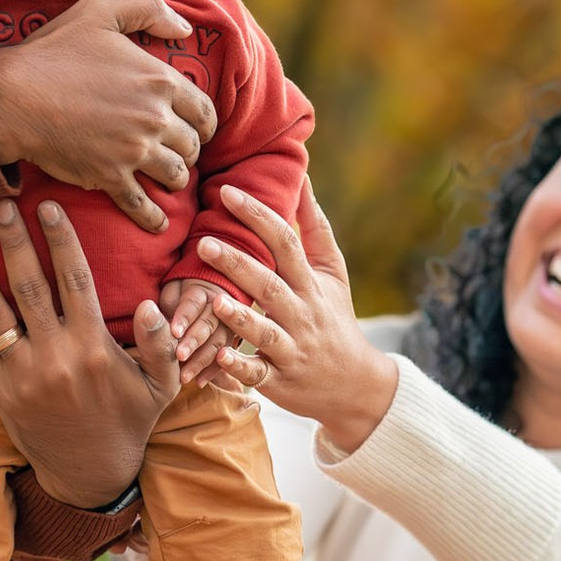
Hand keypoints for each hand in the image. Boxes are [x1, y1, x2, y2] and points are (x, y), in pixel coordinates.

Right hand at [0, 0, 218, 232]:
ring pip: (175, 176)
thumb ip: (148, 10)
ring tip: (165, 176)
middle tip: (176, 150)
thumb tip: (184, 28)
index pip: (204, 111)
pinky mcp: (109, 178)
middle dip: (188, 149)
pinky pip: (143, 206)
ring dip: (174, 178)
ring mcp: (133, 152)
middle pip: (192, 146)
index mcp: (160, 80)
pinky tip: (158, 222)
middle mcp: (154, 118)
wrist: (11, 96)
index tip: (195, 128)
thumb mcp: (100, 12)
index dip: (203, 122)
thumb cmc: (53, 51)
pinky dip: (154, 217)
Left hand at [0, 197, 179, 505]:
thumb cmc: (128, 422)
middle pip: (28, 286)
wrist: (89, 474)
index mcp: (93, 347)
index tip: (48, 207)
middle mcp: (54, 355)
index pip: (76, 281)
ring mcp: (22, 373)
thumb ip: (160, 345)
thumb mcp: (159, 387)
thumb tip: (152, 304)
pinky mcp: (0, 389)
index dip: (61, 240)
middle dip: (12, 242)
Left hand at [159, 279, 229, 383]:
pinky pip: (223, 358)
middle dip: (194, 340)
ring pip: (218, 342)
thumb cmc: (176, 299)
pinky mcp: (230, 343)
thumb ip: (165, 305)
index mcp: (200, 291)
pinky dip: (212, 371)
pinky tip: (198, 383)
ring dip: (202, 360)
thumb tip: (149, 313)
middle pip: (208, 323)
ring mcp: (227, 326)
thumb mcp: (169, 296)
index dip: (184, 316)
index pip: (193, 302)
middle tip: (179, 356)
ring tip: (184, 377)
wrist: (200, 303)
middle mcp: (219, 307)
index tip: (173, 332)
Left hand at [195, 178, 399, 452]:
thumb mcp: (332, 271)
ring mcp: (291, 349)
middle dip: (238, 264)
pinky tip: (219, 358)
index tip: (226, 192)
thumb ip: (313, 226)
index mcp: (310, 283)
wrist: (356, 383)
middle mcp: (301, 314)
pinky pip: (258, 374)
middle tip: (204, 242)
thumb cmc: (335, 318)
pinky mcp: (280, 381)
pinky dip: (240, 368)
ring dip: (238, 318)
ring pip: (264, 332)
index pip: (285, 243)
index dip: (258, 216)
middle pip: (269, 285)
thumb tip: (301, 177)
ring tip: (212, 301)